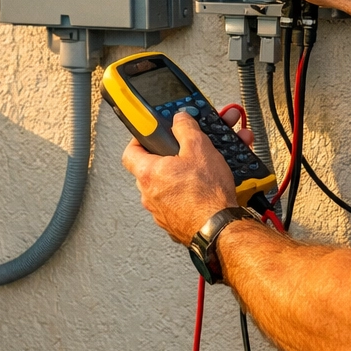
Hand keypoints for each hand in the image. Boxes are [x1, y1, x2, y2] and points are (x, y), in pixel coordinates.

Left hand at [122, 110, 239, 243]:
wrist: (219, 230)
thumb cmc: (206, 196)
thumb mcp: (199, 148)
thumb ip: (186, 129)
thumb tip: (180, 120)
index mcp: (148, 174)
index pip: (131, 150)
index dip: (142, 138)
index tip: (153, 133)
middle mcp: (149, 194)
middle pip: (155, 167)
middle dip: (174, 155)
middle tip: (190, 149)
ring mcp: (161, 211)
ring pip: (172, 185)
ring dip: (188, 173)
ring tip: (210, 167)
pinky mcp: (176, 223)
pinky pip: (181, 201)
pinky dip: (193, 192)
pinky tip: (211, 187)